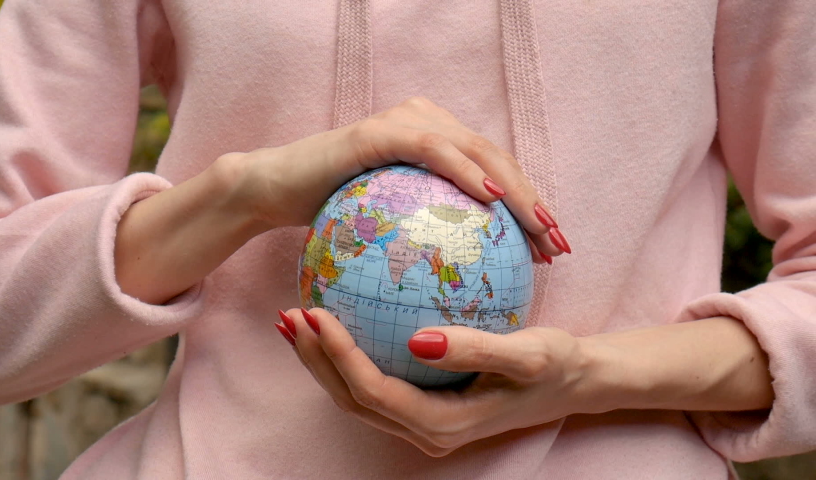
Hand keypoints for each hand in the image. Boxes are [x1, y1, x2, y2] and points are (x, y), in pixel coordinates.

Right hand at [115, 97, 568, 303]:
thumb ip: (426, 239)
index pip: (493, 174)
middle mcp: (425, 124)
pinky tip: (490, 200)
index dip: (529, 209)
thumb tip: (468, 281)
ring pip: (474, 150)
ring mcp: (404, 122)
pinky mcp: (379, 132)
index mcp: (434, 144)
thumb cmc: (330, 219)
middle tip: (558, 244)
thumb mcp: (389, 233)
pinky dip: (463, 170)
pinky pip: (430, 149)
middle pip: (494, 160)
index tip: (552, 251)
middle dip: (532, 202)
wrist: (273, 192)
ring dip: (512, 188)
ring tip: (539, 228)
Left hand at [276, 307, 598, 456]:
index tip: (316, 312)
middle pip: (351, 398)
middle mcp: (425, 430)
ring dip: (323, 361)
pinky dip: (347, 358)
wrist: (574, 382)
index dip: (338, 355)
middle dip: (315, 359)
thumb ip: (476, 350)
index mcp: (442, 423)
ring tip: (297, 322)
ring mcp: (423, 422)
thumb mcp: (528, 354)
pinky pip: (375, 384)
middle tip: (290, 315)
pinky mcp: (425, 405)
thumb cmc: (555, 365)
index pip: (373, 391)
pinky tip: (338, 324)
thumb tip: (418, 341)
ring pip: (356, 396)